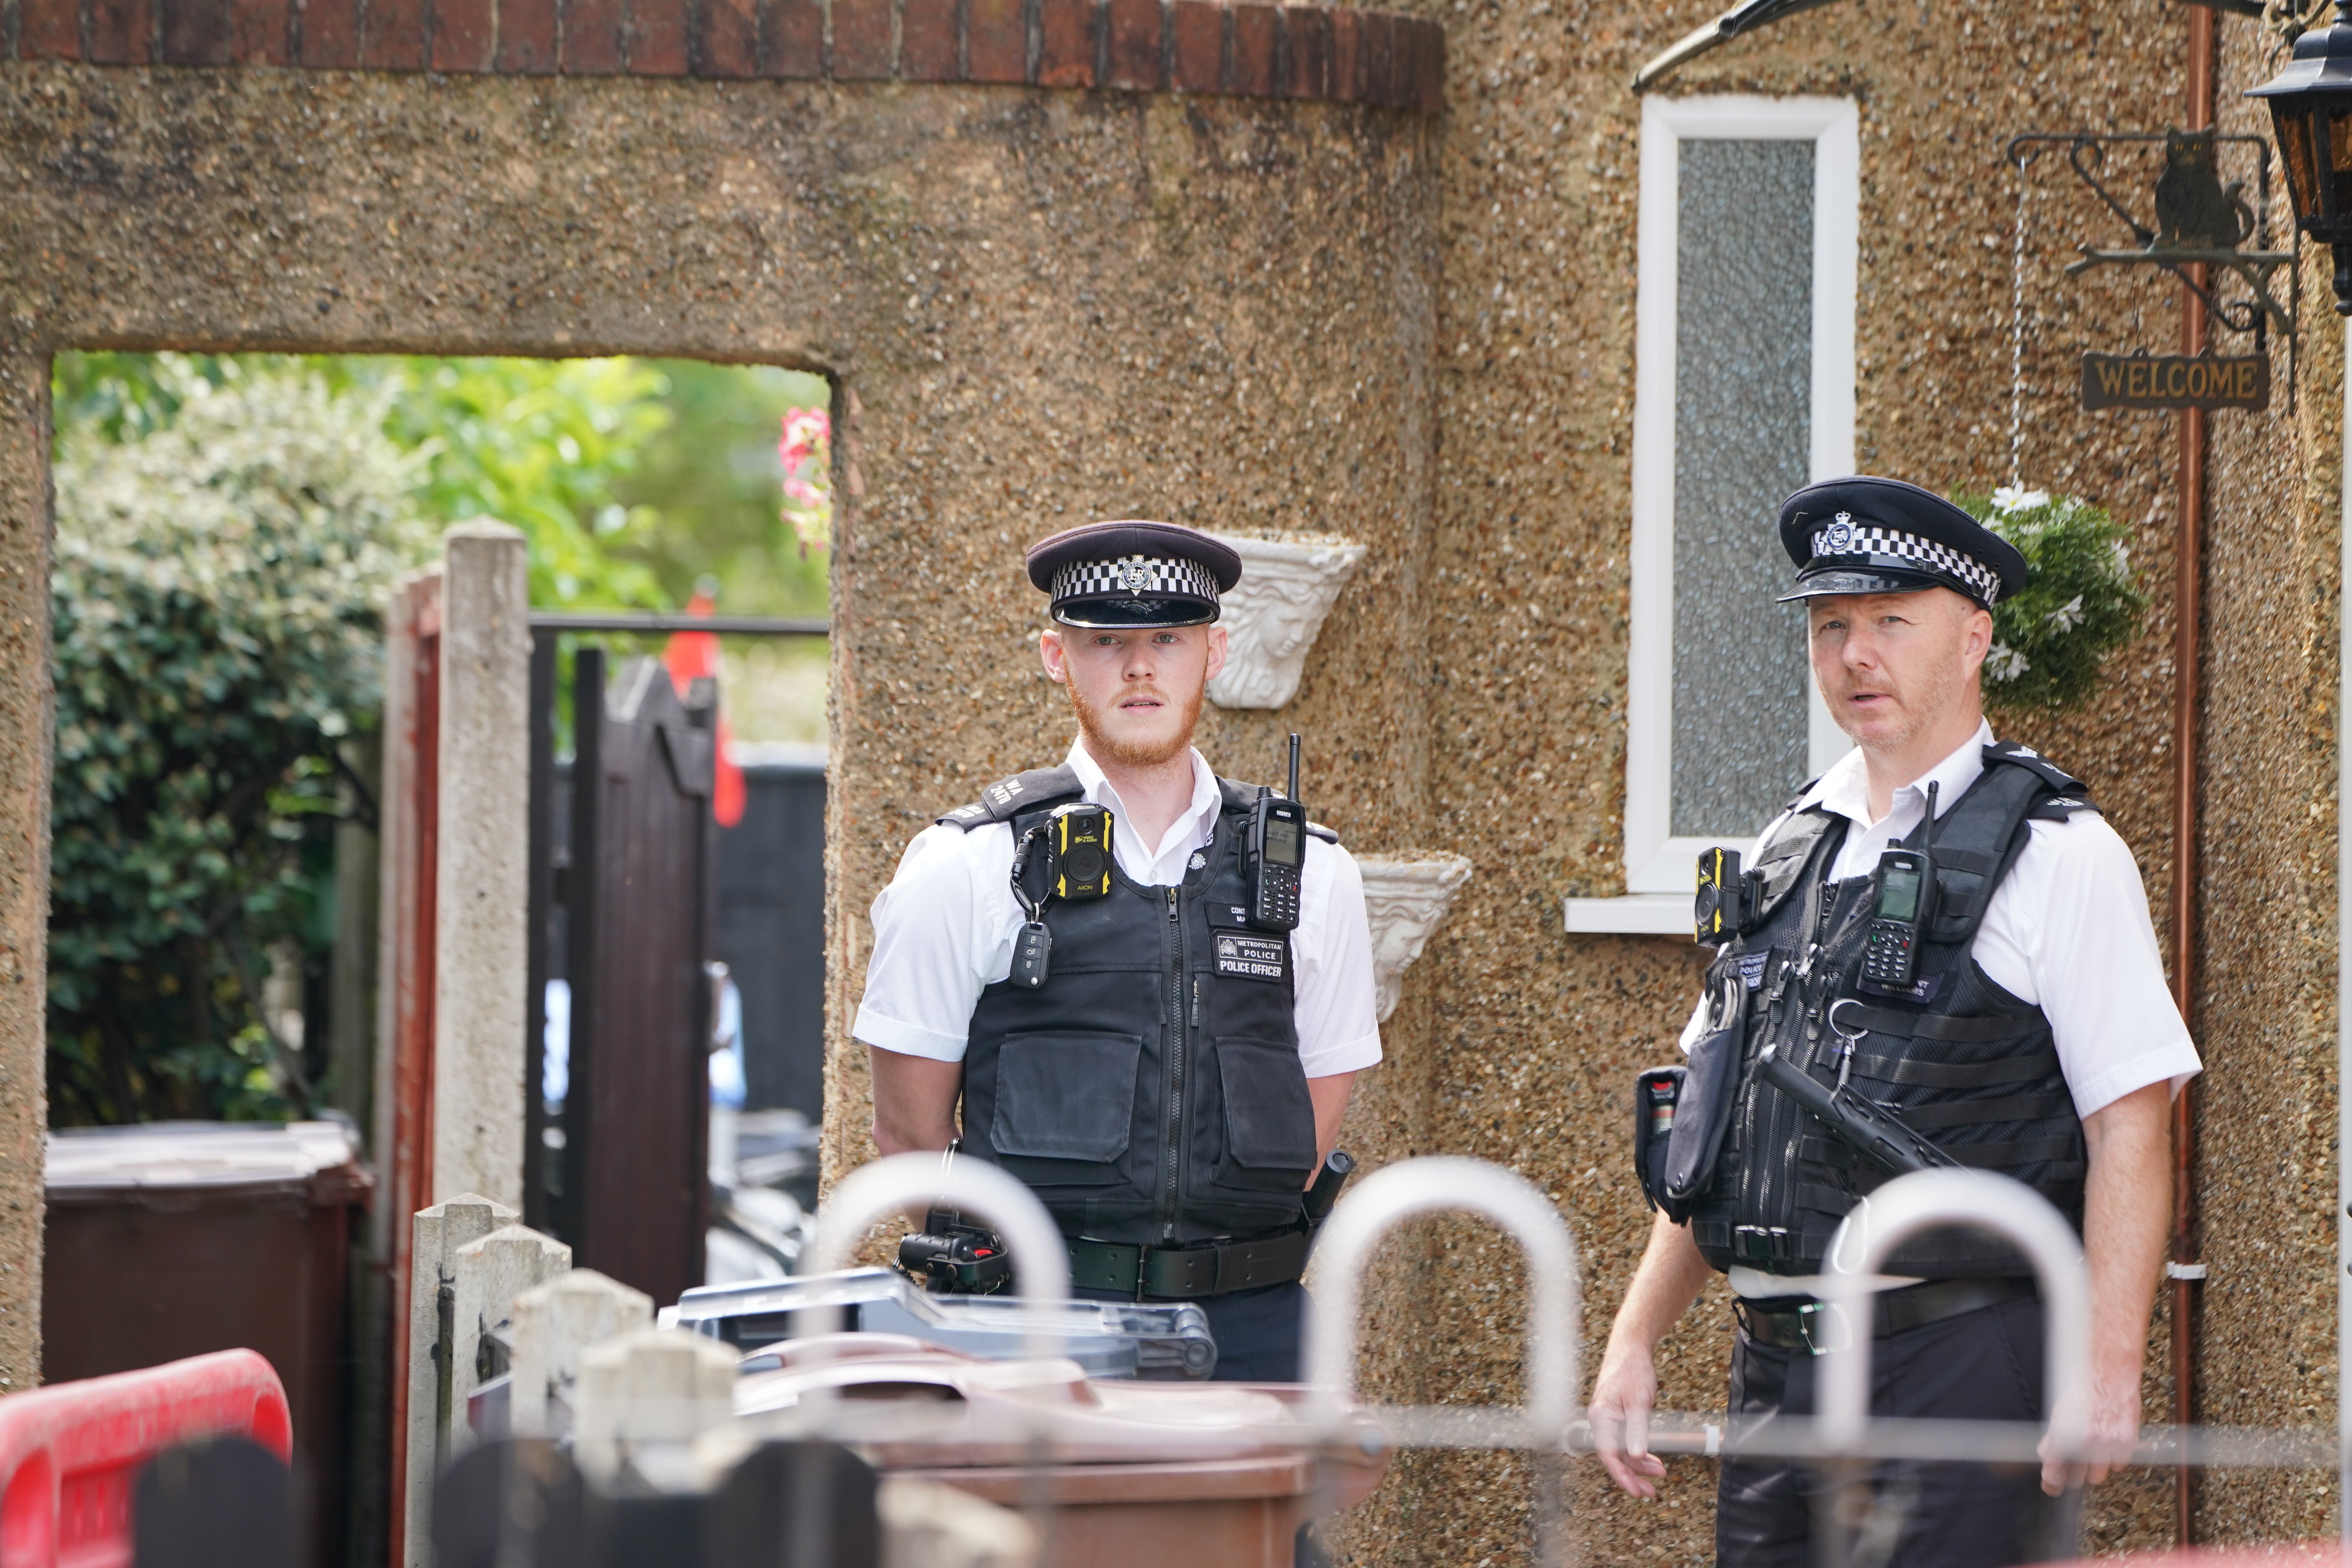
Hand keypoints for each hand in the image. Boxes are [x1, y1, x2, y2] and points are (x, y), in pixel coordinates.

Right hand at [1589, 1336, 1667, 1497]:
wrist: (1630, 1347)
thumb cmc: (1632, 1370)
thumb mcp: (1638, 1400)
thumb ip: (1637, 1429)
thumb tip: (1636, 1456)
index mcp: (1601, 1417)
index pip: (1609, 1454)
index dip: (1622, 1475)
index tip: (1636, 1490)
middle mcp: (1601, 1420)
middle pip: (1615, 1456)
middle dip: (1633, 1475)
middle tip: (1650, 1492)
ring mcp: (1608, 1419)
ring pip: (1621, 1450)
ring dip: (1638, 1465)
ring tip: (1659, 1475)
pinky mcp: (1617, 1416)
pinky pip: (1625, 1440)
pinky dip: (1639, 1451)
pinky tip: (1652, 1458)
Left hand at [2038, 1375, 2139, 1495]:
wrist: (2108, 1372)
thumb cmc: (2082, 1389)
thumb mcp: (2058, 1412)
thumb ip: (2052, 1438)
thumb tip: (2047, 1458)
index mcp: (2063, 1435)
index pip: (2054, 1472)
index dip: (2052, 1483)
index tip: (2052, 1488)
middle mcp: (2084, 1443)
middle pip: (2077, 1479)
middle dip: (2073, 1474)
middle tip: (2073, 1465)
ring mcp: (2107, 1444)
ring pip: (2098, 1476)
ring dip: (2094, 1467)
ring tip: (2092, 1449)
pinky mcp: (2126, 1442)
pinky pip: (2118, 1465)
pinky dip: (2113, 1459)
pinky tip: (2108, 1442)